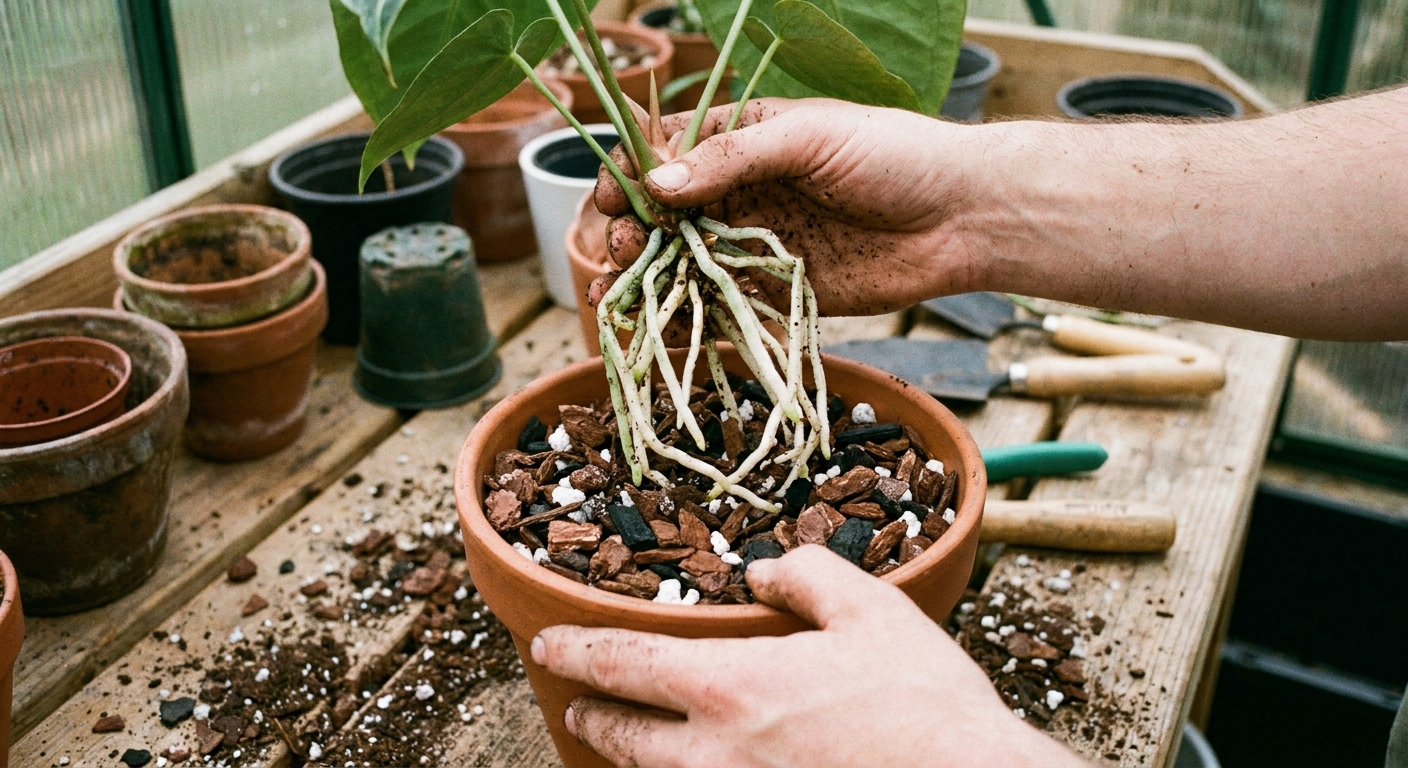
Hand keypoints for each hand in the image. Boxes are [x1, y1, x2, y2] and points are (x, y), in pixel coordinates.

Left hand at [531, 545, 1085, 767]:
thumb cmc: (923, 704)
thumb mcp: (872, 611)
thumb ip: (808, 576)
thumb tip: (765, 571)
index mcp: (730, 688)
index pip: (625, 665)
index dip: (577, 651)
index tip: (546, 644)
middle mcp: (714, 755)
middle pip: (623, 736)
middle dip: (592, 714)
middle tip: (576, 703)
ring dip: (632, 757)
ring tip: (622, 740)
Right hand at [591, 98, 995, 315]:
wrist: (962, 218)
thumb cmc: (895, 156)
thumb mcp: (810, 139)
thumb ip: (734, 157)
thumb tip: (658, 181)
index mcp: (744, 140)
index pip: (665, 150)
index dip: (630, 173)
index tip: (610, 198)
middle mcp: (741, 190)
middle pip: (662, 212)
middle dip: (631, 231)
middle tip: (625, 249)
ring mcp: (755, 242)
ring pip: (680, 261)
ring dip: (642, 277)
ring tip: (613, 295)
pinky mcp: (776, 290)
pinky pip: (718, 302)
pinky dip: (682, 315)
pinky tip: (652, 325)